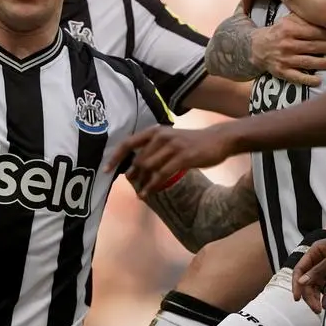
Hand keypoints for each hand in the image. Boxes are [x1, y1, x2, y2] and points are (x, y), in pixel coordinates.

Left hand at [105, 124, 237, 197]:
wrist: (219, 139)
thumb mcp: (172, 139)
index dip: (115, 156)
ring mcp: (173, 146)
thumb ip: (155, 148)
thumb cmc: (194, 142)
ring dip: (143, 184)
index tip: (106, 169)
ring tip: (141, 194)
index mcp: (156, 131)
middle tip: (132, 186)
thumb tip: (138, 164)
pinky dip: (153, 186)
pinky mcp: (183, 157)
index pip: (129, 142)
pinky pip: (162, 175)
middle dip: (133, 175)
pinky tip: (150, 193)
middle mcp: (162, 136)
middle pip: (139, 160)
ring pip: (149, 168)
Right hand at [251, 14, 325, 87]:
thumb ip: (303, 19)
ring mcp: (284, 59)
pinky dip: (307, 80)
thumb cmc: (278, 32)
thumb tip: (324, 15)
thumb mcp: (287, 21)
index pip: (312, 31)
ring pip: (307, 62)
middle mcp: (287, 44)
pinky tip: (318, 81)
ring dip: (324, 63)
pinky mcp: (281, 72)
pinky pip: (296, 77)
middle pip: (313, 46)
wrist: (256, 47)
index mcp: (289, 29)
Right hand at [292, 234, 325, 312]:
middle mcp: (319, 259)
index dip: (296, 284)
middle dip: (309, 294)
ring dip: (317, 297)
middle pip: (307, 279)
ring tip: (322, 308)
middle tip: (315, 309)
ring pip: (316, 285)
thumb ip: (318, 270)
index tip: (297, 298)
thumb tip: (302, 282)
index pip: (299, 268)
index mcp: (316, 251)